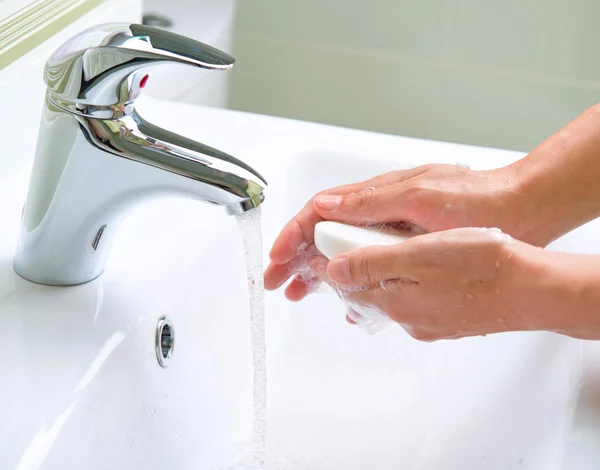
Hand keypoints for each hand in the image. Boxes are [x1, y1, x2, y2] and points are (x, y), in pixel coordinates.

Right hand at [264, 164, 525, 300]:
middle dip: (296, 257)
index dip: (293, 235)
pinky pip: (368, 262)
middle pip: (324, 232)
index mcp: (376, 196)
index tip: (277, 259)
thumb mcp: (419, 197)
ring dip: (318, 270)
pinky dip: (351, 279)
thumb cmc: (477, 198)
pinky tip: (347, 297)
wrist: (519, 210)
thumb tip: (326, 206)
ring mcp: (390, 229)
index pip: (319, 211)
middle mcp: (378, 211)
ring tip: (301, 292)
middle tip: (280, 282)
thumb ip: (372, 202)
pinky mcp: (405, 246)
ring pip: (342, 249)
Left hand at [323, 227, 538, 340]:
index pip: (349, 286)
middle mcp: (410, 320)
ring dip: (385, 281)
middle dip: (357, 275)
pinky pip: (420, 303)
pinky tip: (421, 273)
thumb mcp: (416, 255)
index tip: (326, 251)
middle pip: (370, 296)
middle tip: (350, 251)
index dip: (335, 265)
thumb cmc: (479, 267)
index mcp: (395, 302)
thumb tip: (334, 270)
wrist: (531, 289)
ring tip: (383, 257)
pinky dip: (411, 287)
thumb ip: (372, 263)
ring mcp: (433, 324)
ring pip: (395, 300)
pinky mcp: (453, 321)